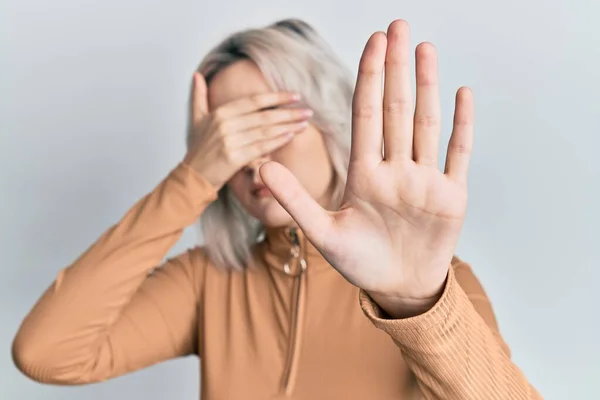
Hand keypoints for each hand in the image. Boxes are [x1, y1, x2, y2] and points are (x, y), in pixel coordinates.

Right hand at [184, 72, 312, 189]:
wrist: (193, 177)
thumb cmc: (199, 149)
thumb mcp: (196, 120)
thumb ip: (199, 96)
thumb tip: (197, 76)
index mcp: (220, 113)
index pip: (254, 101)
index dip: (276, 98)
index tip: (295, 96)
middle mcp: (225, 124)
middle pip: (264, 116)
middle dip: (288, 113)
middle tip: (308, 111)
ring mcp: (230, 141)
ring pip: (265, 131)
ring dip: (288, 126)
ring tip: (304, 123)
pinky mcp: (234, 157)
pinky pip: (261, 147)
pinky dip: (277, 141)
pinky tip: (291, 136)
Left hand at [260, 20, 473, 317]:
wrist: (397, 288)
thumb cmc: (361, 263)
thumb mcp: (324, 233)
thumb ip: (295, 200)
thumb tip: (261, 167)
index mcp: (364, 174)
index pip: (365, 115)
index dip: (367, 78)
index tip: (371, 43)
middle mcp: (395, 168)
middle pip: (395, 109)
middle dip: (395, 68)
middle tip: (396, 27)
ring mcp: (424, 179)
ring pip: (425, 122)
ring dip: (426, 85)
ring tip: (424, 48)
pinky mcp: (451, 195)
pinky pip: (457, 153)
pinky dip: (461, 125)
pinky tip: (462, 93)